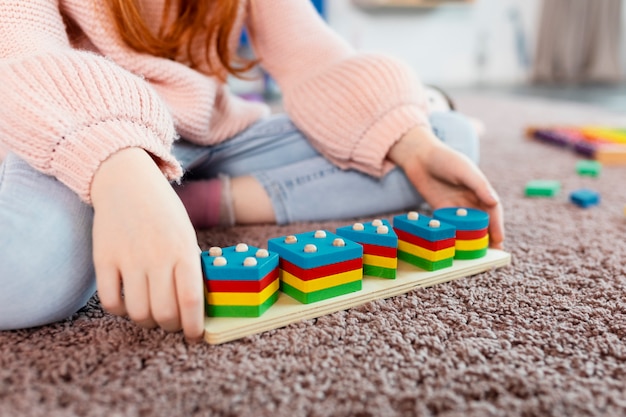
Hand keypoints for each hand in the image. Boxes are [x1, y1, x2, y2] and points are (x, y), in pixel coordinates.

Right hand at [91, 148, 203, 339]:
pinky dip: (120, 311)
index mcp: (183, 251)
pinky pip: (110, 302)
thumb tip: (195, 306)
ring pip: (138, 312)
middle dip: (170, 327)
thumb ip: (190, 267)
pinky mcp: (104, 259)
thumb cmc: (164, 213)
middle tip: (172, 324)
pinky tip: (128, 303)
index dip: (193, 326)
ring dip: (146, 322)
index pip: (191, 300)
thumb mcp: (187, 235)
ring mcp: (128, 258)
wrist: (127, 183)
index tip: (194, 335)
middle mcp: (156, 257)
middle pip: (164, 314)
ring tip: (151, 315)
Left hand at [388, 126, 503, 248]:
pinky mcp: (441, 209)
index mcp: (480, 189)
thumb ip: (479, 186)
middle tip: (492, 252)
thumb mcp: (464, 170)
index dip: (497, 225)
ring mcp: (456, 205)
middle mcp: (470, 199)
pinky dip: (455, 234)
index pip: (493, 210)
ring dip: (473, 238)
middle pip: (482, 221)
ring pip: (468, 225)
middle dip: (488, 236)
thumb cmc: (445, 159)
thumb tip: (495, 202)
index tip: (500, 239)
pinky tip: (456, 245)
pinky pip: (451, 224)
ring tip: (476, 253)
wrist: (419, 156)